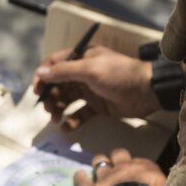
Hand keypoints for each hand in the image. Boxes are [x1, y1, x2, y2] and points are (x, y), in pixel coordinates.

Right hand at [32, 45, 158, 128]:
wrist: (147, 92)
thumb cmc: (119, 74)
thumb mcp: (90, 69)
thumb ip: (64, 71)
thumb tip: (40, 73)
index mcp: (82, 57)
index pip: (55, 64)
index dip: (43, 76)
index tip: (37, 91)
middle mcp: (83, 72)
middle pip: (58, 84)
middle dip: (50, 96)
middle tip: (48, 108)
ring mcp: (90, 90)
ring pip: (67, 99)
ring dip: (58, 108)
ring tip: (55, 118)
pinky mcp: (98, 106)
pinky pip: (80, 113)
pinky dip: (71, 121)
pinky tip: (65, 128)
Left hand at [74, 148, 166, 185]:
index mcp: (146, 170)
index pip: (141, 162)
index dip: (138, 168)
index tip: (138, 175)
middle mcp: (125, 168)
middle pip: (119, 154)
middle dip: (117, 159)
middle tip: (117, 167)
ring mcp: (105, 178)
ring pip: (99, 161)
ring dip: (100, 164)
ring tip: (99, 169)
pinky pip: (81, 179)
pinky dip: (80, 178)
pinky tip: (79, 175)